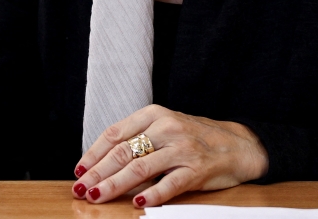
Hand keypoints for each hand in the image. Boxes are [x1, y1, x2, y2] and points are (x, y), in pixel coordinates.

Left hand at [71, 105, 267, 206]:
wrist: (238, 144)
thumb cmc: (194, 137)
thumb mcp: (164, 127)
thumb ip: (138, 139)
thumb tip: (100, 162)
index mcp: (153, 115)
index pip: (115, 134)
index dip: (94, 153)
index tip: (79, 170)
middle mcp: (166, 128)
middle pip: (123, 152)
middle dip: (98, 173)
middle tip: (81, 188)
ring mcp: (182, 149)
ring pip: (140, 168)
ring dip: (114, 185)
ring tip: (97, 196)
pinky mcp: (197, 170)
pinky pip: (170, 184)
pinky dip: (152, 194)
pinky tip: (137, 203)